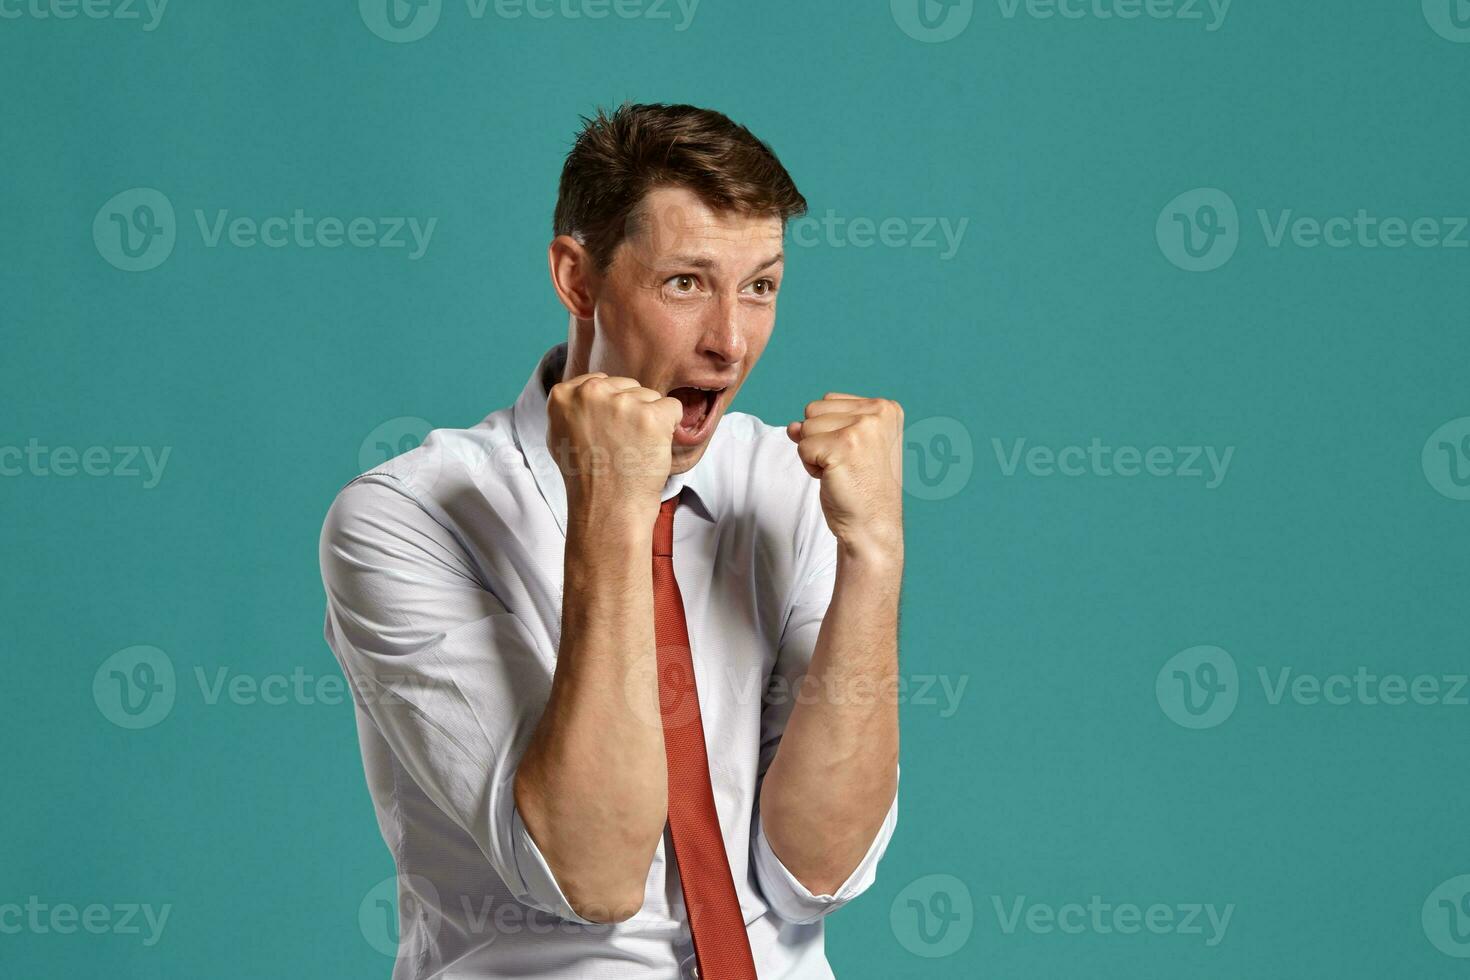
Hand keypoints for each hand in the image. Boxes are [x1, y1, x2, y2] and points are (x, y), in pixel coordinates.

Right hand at [547, 373, 682, 523]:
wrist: (607, 508)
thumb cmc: (586, 478)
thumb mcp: (559, 436)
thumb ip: (572, 407)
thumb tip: (587, 389)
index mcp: (564, 394)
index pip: (602, 382)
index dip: (610, 409)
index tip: (606, 433)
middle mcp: (590, 392)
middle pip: (627, 387)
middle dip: (630, 411)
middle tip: (621, 445)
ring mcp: (622, 403)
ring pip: (650, 397)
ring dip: (649, 420)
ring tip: (633, 449)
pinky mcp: (652, 415)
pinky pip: (673, 408)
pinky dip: (669, 428)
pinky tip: (652, 449)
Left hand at [786, 393, 904, 558]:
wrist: (872, 526)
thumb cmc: (862, 489)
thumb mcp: (848, 446)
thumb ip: (823, 426)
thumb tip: (792, 425)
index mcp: (886, 408)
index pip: (829, 400)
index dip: (829, 431)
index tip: (854, 455)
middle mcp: (878, 412)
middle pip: (814, 409)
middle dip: (819, 440)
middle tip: (846, 465)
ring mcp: (862, 428)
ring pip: (806, 427)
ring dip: (814, 454)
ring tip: (841, 471)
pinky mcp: (843, 446)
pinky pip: (802, 447)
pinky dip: (810, 467)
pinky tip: (833, 478)